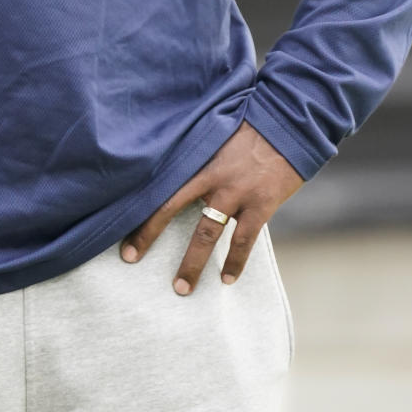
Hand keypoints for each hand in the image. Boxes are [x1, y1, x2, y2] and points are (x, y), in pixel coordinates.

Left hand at [120, 121, 302, 293]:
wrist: (290, 123)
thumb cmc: (251, 124)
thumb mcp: (217, 131)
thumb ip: (196, 150)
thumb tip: (173, 165)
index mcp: (197, 157)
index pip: (159, 184)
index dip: (137, 204)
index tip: (121, 219)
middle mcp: (212, 177)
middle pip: (170, 209)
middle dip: (148, 236)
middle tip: (130, 258)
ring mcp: (237, 193)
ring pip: (206, 234)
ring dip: (192, 264)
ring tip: (181, 288)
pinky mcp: (261, 204)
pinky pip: (244, 240)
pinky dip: (235, 262)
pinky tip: (227, 279)